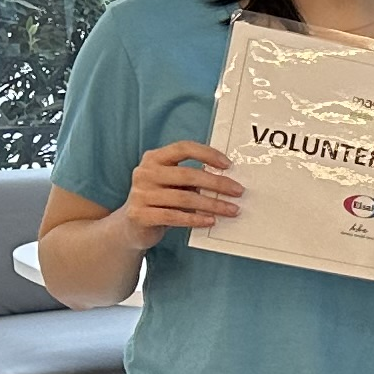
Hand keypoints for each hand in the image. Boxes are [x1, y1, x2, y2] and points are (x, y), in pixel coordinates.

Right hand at [117, 140, 242, 245]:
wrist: (134, 226)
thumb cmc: (162, 201)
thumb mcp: (174, 184)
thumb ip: (193, 177)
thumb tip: (229, 181)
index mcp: (154, 158)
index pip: (183, 148)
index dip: (207, 154)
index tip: (228, 165)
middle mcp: (145, 173)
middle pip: (187, 174)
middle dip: (217, 183)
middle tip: (239, 191)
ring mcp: (140, 194)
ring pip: (184, 198)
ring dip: (212, 204)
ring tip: (232, 210)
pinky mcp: (140, 215)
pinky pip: (174, 216)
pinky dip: (195, 218)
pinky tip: (211, 221)